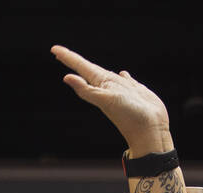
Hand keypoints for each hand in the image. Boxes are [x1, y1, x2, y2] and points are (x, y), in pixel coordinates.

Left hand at [51, 46, 170, 153]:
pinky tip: (123, 73)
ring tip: (86, 64)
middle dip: (75, 60)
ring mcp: (121, 89)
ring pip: (106, 74)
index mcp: (100, 85)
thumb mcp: (106, 100)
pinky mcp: (136, 92)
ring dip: (95, 69)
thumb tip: (66, 77)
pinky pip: (126, 80)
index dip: (67, 58)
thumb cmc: (129, 116)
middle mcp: (108, 86)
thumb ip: (87, 90)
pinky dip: (123, 76)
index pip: (81, 67)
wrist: (149, 132)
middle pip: (88, 69)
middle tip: (60, 53)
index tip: (53, 49)